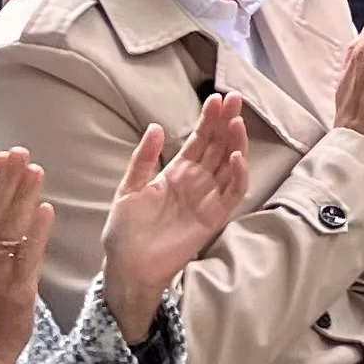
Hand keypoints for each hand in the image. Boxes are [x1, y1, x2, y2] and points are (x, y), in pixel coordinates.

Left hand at [98, 95, 247, 340]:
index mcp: (177, 171)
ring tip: (237, 122)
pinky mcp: (214, 217)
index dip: (209, 120)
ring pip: (231, 165)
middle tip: (235, 99)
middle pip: (219, 146)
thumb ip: (144, 159)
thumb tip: (156, 127)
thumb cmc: (125, 230)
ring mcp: (208, 198)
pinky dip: (239, 175)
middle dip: (228, 122)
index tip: (217, 98)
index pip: (200, 140)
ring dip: (237, 143)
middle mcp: (197, 181)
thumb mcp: (129, 188)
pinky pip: (233, 193)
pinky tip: (236, 157)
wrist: (127, 265)